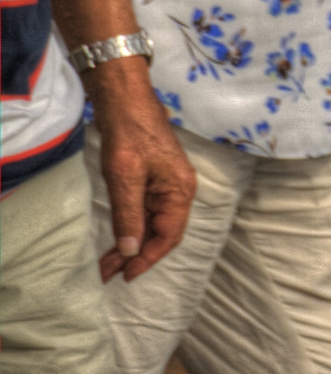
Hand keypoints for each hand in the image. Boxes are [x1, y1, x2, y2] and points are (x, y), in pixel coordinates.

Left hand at [87, 66, 192, 280]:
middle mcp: (178, 191)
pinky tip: (118, 236)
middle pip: (161, 233)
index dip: (148, 258)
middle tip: (109, 273)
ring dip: (131, 243)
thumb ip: (129, 215)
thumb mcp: (125, 176)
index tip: (126, 274)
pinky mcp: (152, 180)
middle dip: (136, 255)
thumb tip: (131, 250)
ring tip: (108, 262)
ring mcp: (166, 185)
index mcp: (180, 191)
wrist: (125, 99)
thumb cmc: (129, 133)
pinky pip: (144, 211)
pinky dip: (130, 227)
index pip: (168, 236)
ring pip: (151, 224)